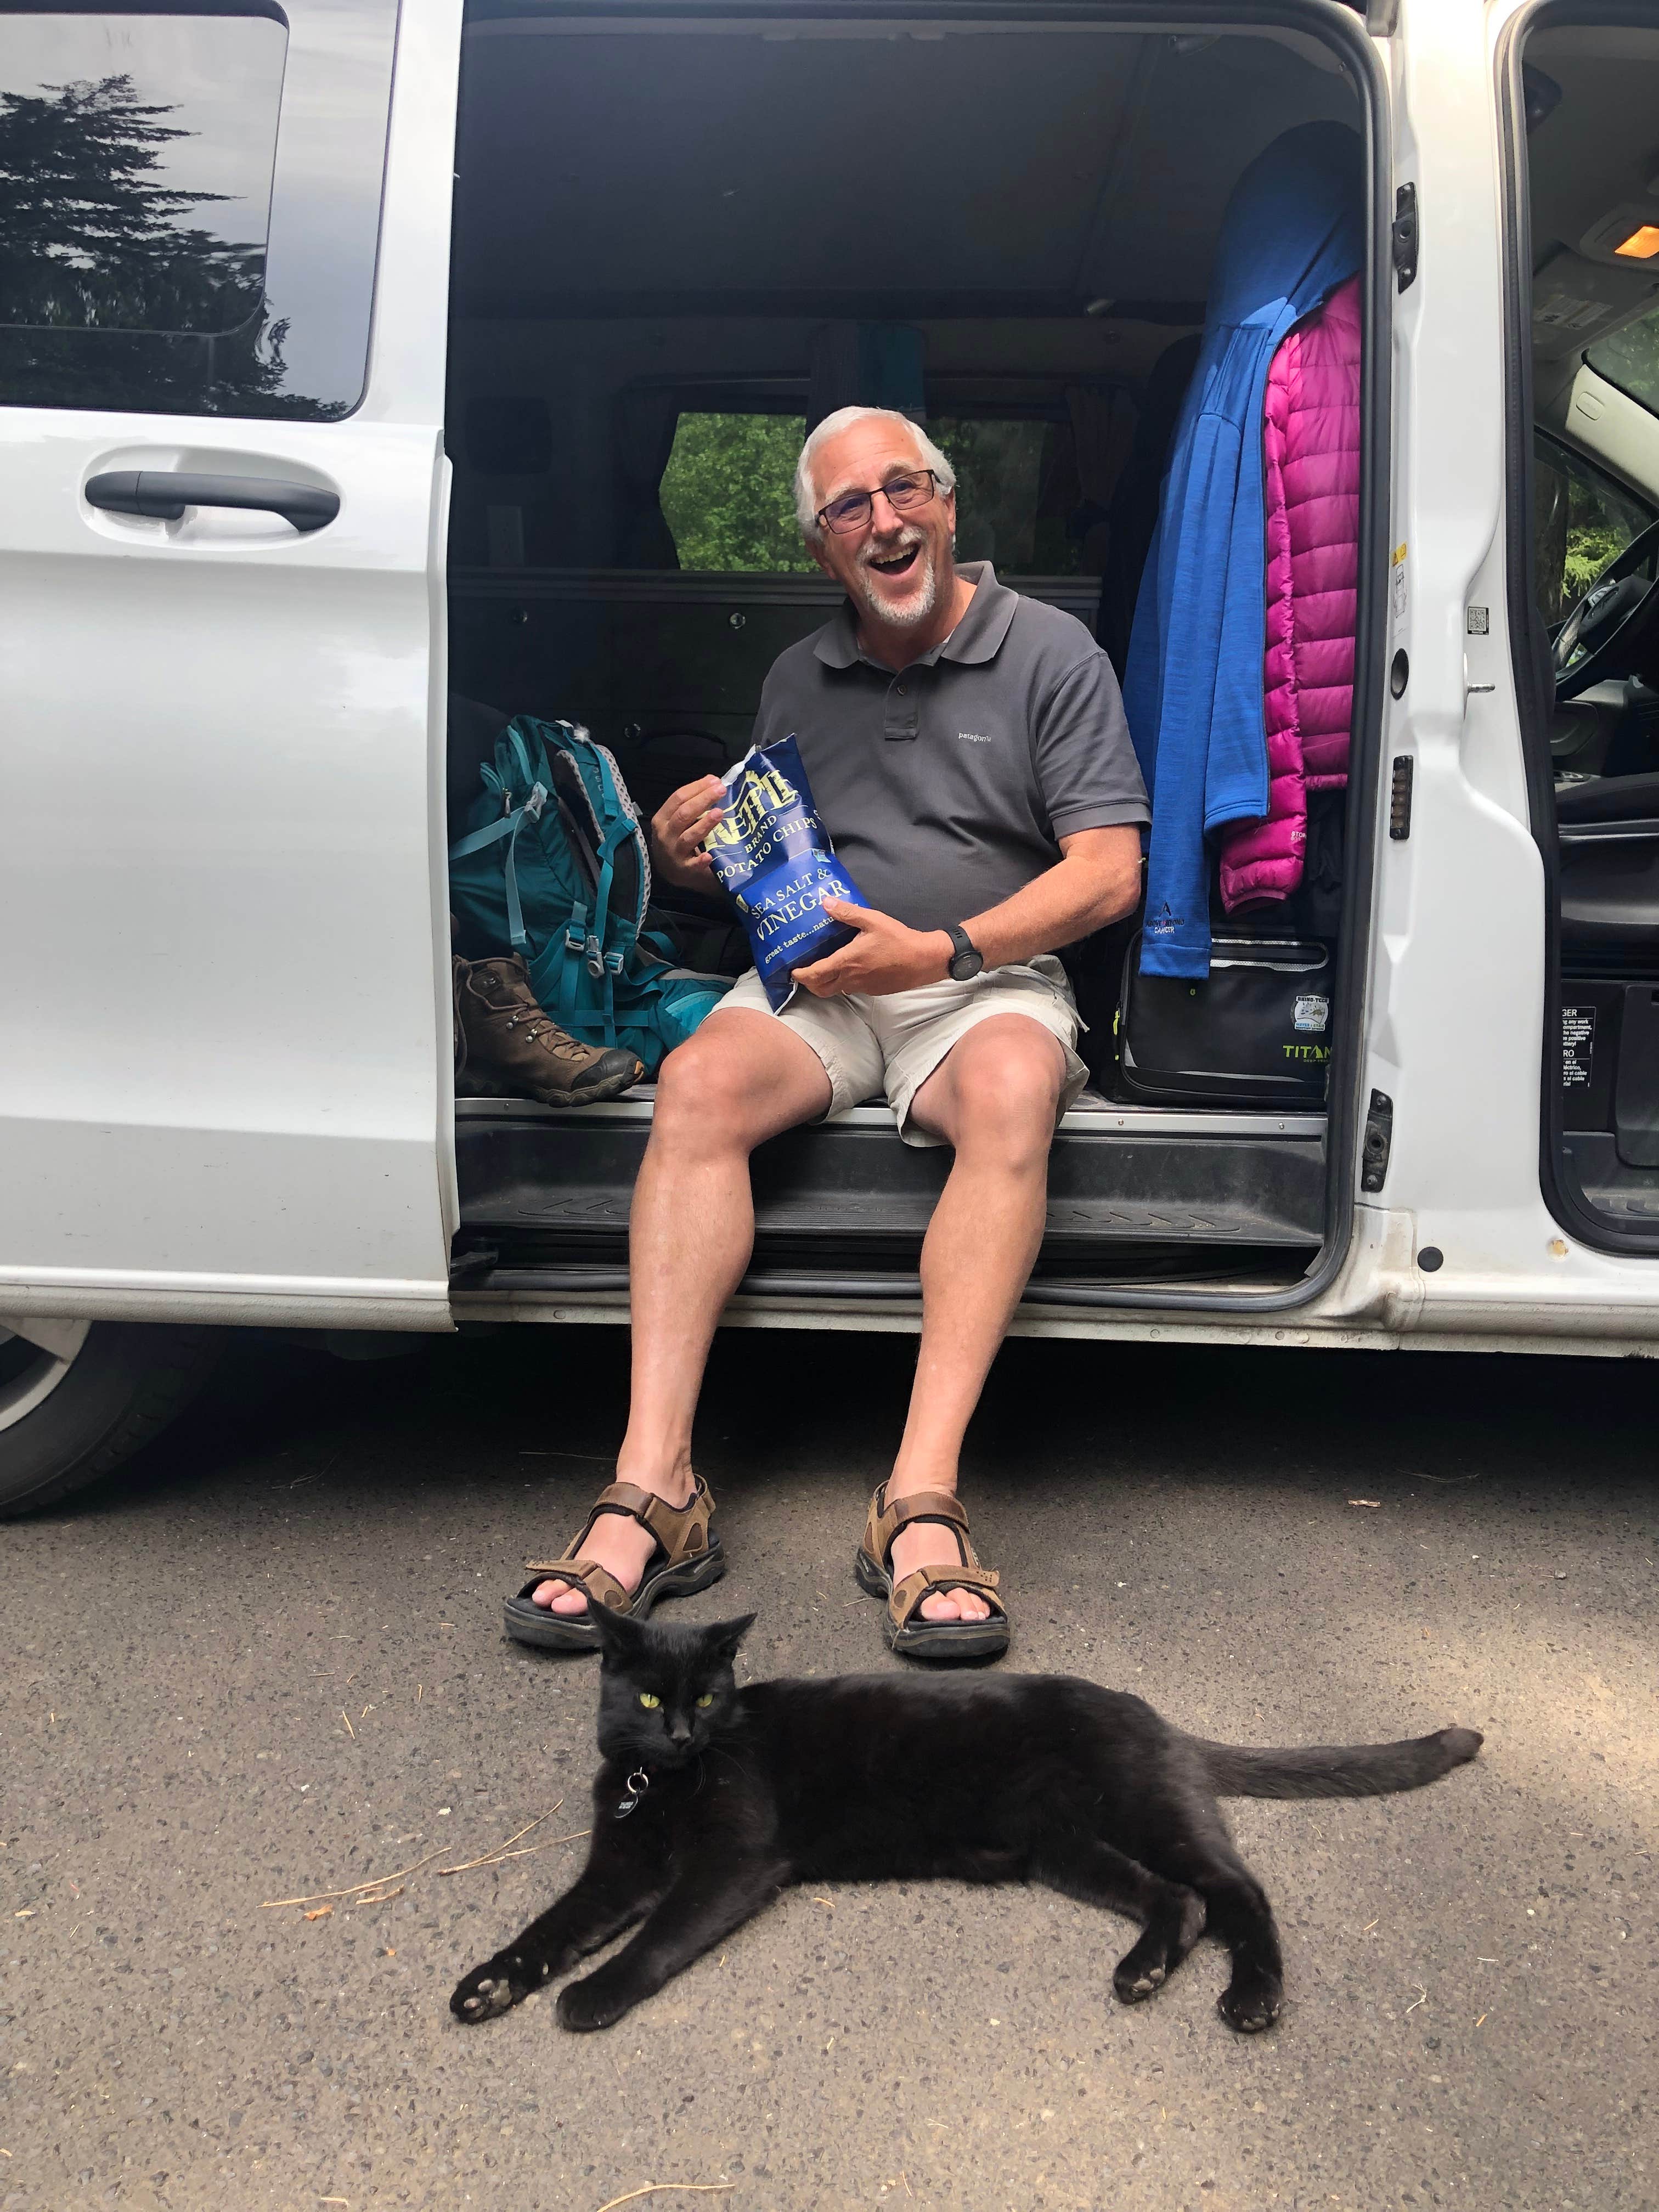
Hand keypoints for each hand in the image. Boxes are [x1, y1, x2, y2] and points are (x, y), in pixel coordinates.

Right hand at [649, 776, 725, 893]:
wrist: (672, 871)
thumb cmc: (677, 840)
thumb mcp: (677, 820)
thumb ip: (691, 803)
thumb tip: (713, 782)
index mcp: (662, 818)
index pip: (678, 798)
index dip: (697, 788)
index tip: (715, 781)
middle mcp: (665, 834)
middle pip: (684, 814)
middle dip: (703, 800)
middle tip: (721, 790)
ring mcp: (674, 853)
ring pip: (688, 836)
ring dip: (704, 824)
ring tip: (719, 813)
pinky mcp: (684, 870)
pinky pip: (693, 865)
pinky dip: (700, 861)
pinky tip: (709, 856)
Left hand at [791, 901, 950, 997]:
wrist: (924, 960)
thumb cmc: (899, 940)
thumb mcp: (873, 920)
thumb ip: (847, 912)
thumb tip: (825, 902)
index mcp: (847, 962)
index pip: (816, 974)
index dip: (801, 974)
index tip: (792, 970)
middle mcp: (851, 978)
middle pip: (821, 989)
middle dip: (809, 984)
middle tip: (804, 973)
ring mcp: (863, 987)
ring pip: (837, 990)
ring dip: (825, 984)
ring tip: (822, 970)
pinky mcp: (873, 990)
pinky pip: (852, 989)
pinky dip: (843, 983)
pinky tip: (848, 969)